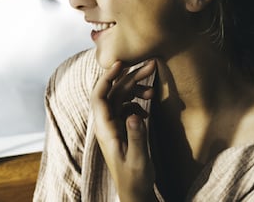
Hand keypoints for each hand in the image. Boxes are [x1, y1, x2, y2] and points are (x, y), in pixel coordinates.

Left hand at [91, 60, 157, 201]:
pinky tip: (147, 109)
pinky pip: (127, 106)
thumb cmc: (134, 178)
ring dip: (137, 88)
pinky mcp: (122, 127)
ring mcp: (114, 124)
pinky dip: (138, 101)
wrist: (135, 190)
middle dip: (131, 77)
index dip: (107, 78)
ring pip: (122, 97)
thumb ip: (136, 137)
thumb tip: (135, 115)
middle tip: (151, 65)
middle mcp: (107, 124)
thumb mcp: (137, 159)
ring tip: (153, 88)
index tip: (120, 63)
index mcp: (105, 129)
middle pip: (115, 92)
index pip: (100, 97)